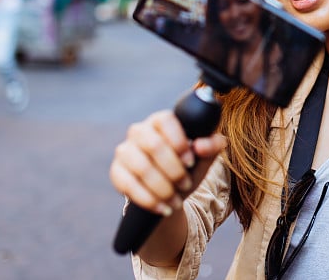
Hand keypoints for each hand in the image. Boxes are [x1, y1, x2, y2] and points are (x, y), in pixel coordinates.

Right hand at [109, 109, 226, 215]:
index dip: (179, 142)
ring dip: (163, 188)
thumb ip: (212, 146)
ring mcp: (125, 150)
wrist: (171, 191)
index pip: (166, 121)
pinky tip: (163, 208)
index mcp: (161, 120)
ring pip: (141, 168)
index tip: (190, 162)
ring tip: (176, 200)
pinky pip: (128, 185)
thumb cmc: (188, 166)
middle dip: (173, 170)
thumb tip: (202, 145)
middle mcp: (139, 131)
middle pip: (153, 145)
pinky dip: (149, 200)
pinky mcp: (116, 172)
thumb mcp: (204, 157)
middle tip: (186, 184)